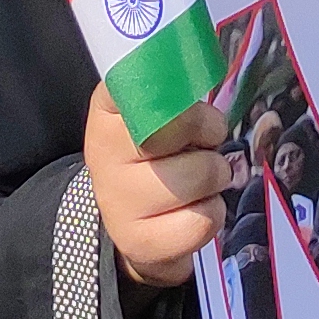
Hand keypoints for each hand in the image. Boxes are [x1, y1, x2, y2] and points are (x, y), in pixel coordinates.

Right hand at [82, 89, 227, 286]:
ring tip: (203, 178)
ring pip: (197, 176)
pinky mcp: (138, 241)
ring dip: (215, 177)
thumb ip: (175, 94)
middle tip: (206, 143)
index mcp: (108, 110)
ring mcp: (116, 200)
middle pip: (175, 128)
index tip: (185, 102)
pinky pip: (201, 221)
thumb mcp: (159, 116)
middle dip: (209, 133)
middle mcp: (103, 152)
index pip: (139, 82)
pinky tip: (196, 209)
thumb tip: (204, 77)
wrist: (136, 222)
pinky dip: (213, 213)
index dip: (176, 93)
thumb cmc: (157, 157)